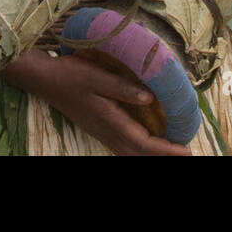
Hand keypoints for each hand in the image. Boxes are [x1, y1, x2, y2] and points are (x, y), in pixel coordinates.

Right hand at [32, 53, 192, 155]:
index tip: (187, 150)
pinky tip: (145, 144)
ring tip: (170, 151)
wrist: (45, 80)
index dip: (166, 149)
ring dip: (151, 154)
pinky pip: (122, 146)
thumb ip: (123, 88)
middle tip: (186, 153)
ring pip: (130, 152)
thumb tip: (150, 97)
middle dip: (163, 156)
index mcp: (109, 121)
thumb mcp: (97, 76)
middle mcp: (106, 132)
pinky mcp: (98, 128)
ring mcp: (101, 132)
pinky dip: (139, 149)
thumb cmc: (71, 75)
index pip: (143, 142)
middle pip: (139, 153)